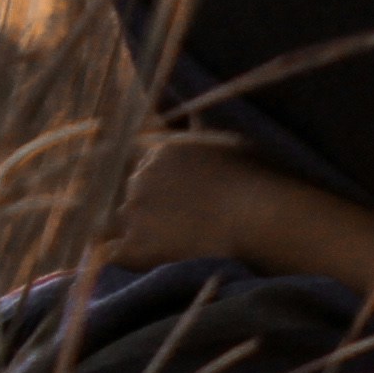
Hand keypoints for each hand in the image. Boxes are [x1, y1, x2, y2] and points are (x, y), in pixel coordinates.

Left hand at [108, 131, 280, 272]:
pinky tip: (150, 261)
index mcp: (160, 152)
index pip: (149, 168)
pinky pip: (116, 255)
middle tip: (185, 222)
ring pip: (125, 222)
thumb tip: (184, 112)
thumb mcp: (225, 140)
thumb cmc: (252, 177)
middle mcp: (140, 178)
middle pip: (136, 194)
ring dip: (143, 231)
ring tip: (177, 244)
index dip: (166, 186)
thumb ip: (198, 129)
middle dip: (153, 206)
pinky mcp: (136, 246)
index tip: (186, 199)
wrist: (257, 216)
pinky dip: (128, 258)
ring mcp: (134, 213)